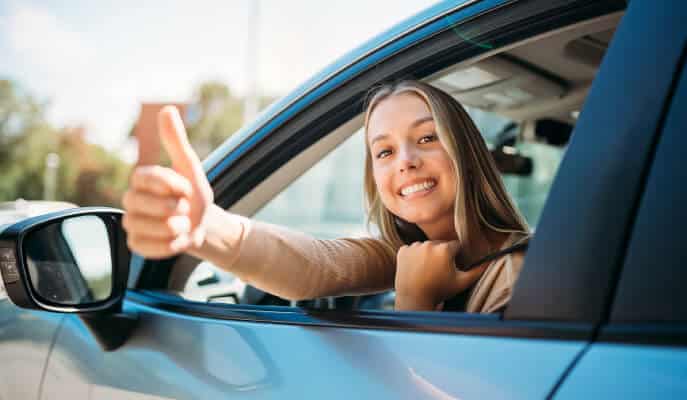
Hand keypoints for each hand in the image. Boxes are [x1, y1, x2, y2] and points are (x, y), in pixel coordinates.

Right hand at [122, 106, 212, 258]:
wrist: (203, 225)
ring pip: (150, 227)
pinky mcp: (135, 244)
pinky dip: (170, 245)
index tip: (185, 188)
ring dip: (176, 228)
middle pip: (145, 204)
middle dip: (175, 208)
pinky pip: (149, 247)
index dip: (171, 185)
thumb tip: (166, 109)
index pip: (146, 178)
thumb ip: (176, 141)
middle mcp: (130, 200)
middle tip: (184, 209)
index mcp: (140, 179)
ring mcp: (130, 223)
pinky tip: (176, 239)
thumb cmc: (194, 195)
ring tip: (181, 224)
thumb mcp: (190, 167)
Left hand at [394, 241, 486, 310]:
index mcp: (444, 249)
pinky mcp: (403, 250)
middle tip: (439, 271)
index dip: (455, 256)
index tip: (451, 266)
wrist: (414, 299)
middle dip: (441, 254)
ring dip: (428, 254)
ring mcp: (414, 246)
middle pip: (440, 245)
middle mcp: (428, 244)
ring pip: (426, 246)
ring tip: (427, 271)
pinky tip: (416, 268)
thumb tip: (490, 261)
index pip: (455, 246)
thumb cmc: (439, 291)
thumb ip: (477, 271)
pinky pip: (412, 249)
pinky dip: (414, 256)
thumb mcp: (462, 282)